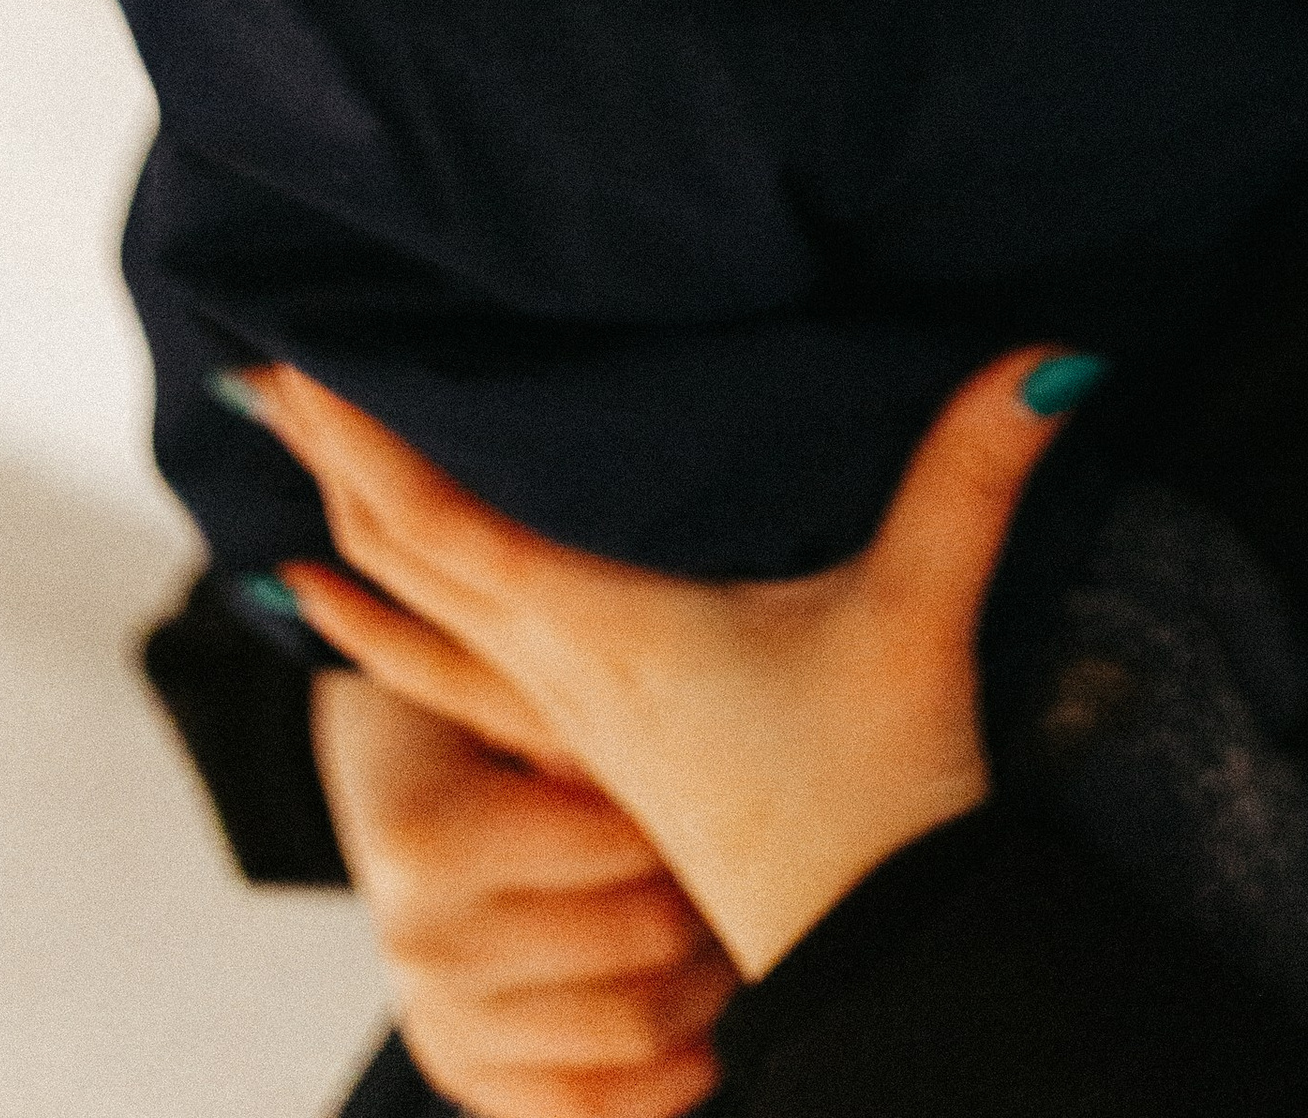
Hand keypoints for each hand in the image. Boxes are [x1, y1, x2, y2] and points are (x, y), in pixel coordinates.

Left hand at [249, 349, 1093, 976]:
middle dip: (330, 465)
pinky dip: (386, 634)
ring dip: (345, 542)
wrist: (872, 953)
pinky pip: (452, 682)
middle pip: (402, 560)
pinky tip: (340, 615)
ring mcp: (566, 724)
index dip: (362, 444)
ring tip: (285, 486)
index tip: (294, 364)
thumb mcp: (921, 613)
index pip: (444, 521)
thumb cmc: (877, 793)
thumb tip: (1047, 356)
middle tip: (260, 377)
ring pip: (418, 622)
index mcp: (602, 630)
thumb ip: (974, 475)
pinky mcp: (594, 756)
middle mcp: (558, 673)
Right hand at [311, 666, 733, 1117]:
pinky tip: (706, 1031)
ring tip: (740, 931)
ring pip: (633, 1030)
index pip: (620, 843)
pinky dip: (666, 1080)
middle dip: (722, 903)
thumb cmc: (476, 717)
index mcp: (429, 837)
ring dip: (714, 986)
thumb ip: (587, 718)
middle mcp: (424, 944)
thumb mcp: (515, 684)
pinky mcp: (464, 1075)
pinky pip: (589, 1107)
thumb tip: (703, 743)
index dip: (700, 816)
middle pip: (642, 941)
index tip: (745, 788)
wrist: (391, 789)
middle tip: (772, 865)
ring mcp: (441, 1022)